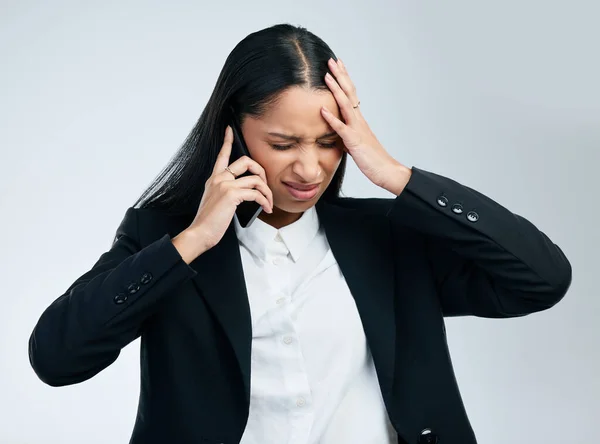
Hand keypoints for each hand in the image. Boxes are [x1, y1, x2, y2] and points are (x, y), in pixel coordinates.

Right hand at [183, 126, 273, 254]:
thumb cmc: (208, 222)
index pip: (222, 155)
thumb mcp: (215, 201)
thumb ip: (226, 192)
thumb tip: (245, 192)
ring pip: (256, 179)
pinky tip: (266, 209)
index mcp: (214, 178)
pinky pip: (256, 193)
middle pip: (247, 161)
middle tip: (266, 187)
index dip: (228, 140)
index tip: (230, 130)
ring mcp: (225, 185)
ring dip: (267, 193)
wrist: (200, 233)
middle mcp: (219, 178)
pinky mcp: (232, 194)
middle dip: (262, 172)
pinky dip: (265, 201)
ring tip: (269, 204)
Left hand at [320, 57, 411, 194]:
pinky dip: (331, 118)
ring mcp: (357, 129)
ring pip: (346, 105)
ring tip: (326, 76)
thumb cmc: (371, 159)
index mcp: (359, 119)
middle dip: (340, 76)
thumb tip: (337, 131)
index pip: (351, 94)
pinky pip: (341, 128)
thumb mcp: (356, 143)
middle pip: (349, 92)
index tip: (337, 65)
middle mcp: (359, 120)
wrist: (386, 171)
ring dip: (336, 89)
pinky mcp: (354, 141)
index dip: (344, 79)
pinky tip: (322, 109)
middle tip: (331, 60)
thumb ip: (347, 134)